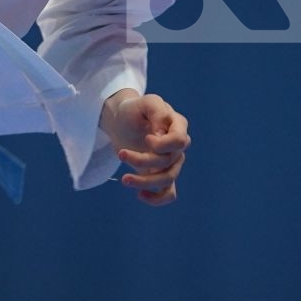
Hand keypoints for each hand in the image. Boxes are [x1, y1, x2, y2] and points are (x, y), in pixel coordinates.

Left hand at [101, 90, 189, 206]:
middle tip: (121, 154)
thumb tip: (160, 134)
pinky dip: (157, 199)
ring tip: (124, 179)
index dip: (162, 145)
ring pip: (167, 179)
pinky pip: (169, 194)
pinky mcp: (160, 174)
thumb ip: (156, 111)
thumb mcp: (144, 101)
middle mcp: (177, 146)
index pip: (179, 141)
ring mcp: (171, 162)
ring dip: (144, 181)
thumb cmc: (133, 109)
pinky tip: (140, 195)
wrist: (121, 121)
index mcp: (178, 125)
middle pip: (169, 162)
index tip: (146, 139)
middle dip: (144, 161)